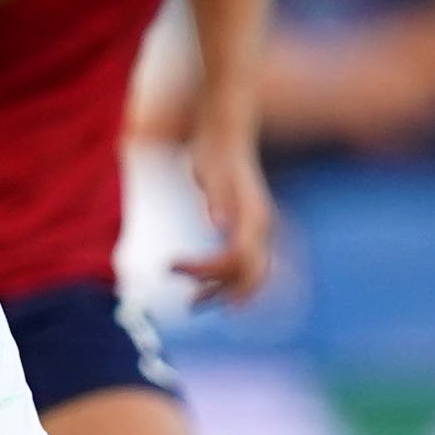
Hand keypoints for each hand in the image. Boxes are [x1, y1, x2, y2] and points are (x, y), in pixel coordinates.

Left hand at [177, 125, 275, 306]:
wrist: (226, 130)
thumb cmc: (214, 150)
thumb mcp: (209, 172)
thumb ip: (216, 198)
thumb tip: (218, 223)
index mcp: (253, 217)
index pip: (234, 261)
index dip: (205, 271)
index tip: (172, 266)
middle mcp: (261, 227)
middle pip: (248, 276)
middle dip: (219, 293)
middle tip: (189, 304)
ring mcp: (258, 228)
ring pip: (249, 273)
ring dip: (223, 289)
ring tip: (194, 300)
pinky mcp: (248, 226)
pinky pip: (244, 262)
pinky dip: (227, 277)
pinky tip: (206, 280)